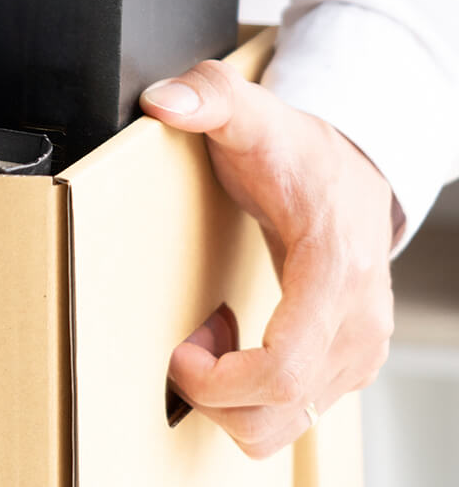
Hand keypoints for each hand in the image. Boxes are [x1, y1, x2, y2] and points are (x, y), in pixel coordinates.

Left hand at [140, 61, 397, 458]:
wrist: (351, 169)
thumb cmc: (296, 150)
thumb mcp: (249, 111)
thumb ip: (206, 97)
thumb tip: (164, 101)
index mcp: (335, 274)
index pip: (286, 369)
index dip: (220, 378)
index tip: (181, 350)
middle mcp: (358, 325)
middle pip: (280, 409)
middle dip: (215, 393)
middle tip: (185, 343)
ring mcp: (357, 351)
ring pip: (286, 425)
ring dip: (231, 398)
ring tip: (209, 336)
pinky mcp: (347, 365)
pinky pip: (294, 413)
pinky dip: (251, 395)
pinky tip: (232, 342)